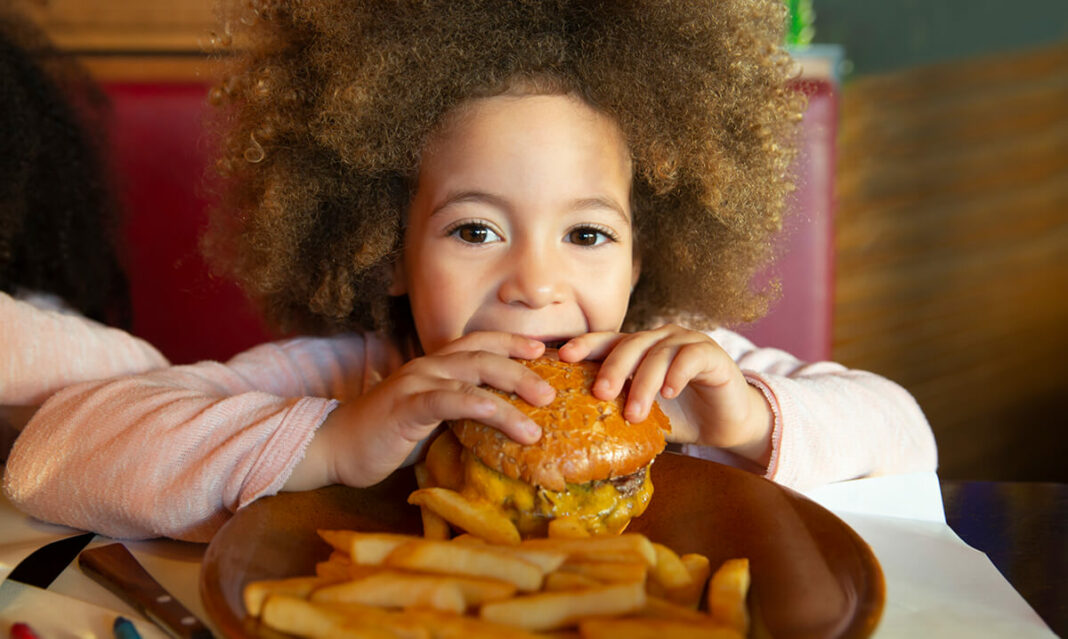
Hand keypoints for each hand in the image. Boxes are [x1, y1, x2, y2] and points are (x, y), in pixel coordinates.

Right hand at [285, 333, 554, 490]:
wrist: (335, 448)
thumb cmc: (385, 437)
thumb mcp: (430, 421)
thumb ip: (459, 414)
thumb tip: (499, 425)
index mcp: (435, 366)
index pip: (480, 344)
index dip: (512, 342)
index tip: (544, 350)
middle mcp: (428, 366)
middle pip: (485, 355)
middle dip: (523, 368)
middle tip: (553, 390)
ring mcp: (416, 383)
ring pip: (473, 374)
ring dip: (512, 388)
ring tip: (541, 411)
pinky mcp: (406, 407)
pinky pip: (448, 400)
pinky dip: (480, 405)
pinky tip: (503, 416)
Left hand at [558, 325, 772, 466]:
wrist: (725, 424)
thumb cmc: (680, 416)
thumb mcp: (642, 413)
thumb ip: (617, 410)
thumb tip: (575, 427)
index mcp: (638, 349)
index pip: (607, 341)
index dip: (586, 345)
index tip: (564, 357)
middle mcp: (659, 339)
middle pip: (629, 344)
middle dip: (612, 368)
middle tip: (600, 393)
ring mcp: (686, 342)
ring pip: (658, 354)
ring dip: (644, 383)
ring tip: (636, 413)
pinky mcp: (711, 353)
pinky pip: (690, 357)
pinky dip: (677, 374)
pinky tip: (669, 393)